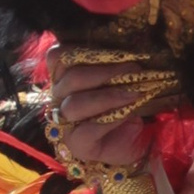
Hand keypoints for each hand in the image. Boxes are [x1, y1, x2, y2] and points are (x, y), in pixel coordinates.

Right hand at [48, 47, 170, 173]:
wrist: (136, 144)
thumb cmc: (125, 107)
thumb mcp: (120, 82)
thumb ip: (116, 67)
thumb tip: (132, 51)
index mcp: (64, 79)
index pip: (57, 57)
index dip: (79, 49)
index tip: (112, 50)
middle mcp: (59, 100)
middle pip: (70, 78)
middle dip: (105, 71)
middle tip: (134, 68)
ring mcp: (64, 124)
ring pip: (75, 104)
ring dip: (108, 95)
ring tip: (135, 92)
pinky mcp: (77, 144)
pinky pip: (89, 129)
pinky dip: (112, 116)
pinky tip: (129, 112)